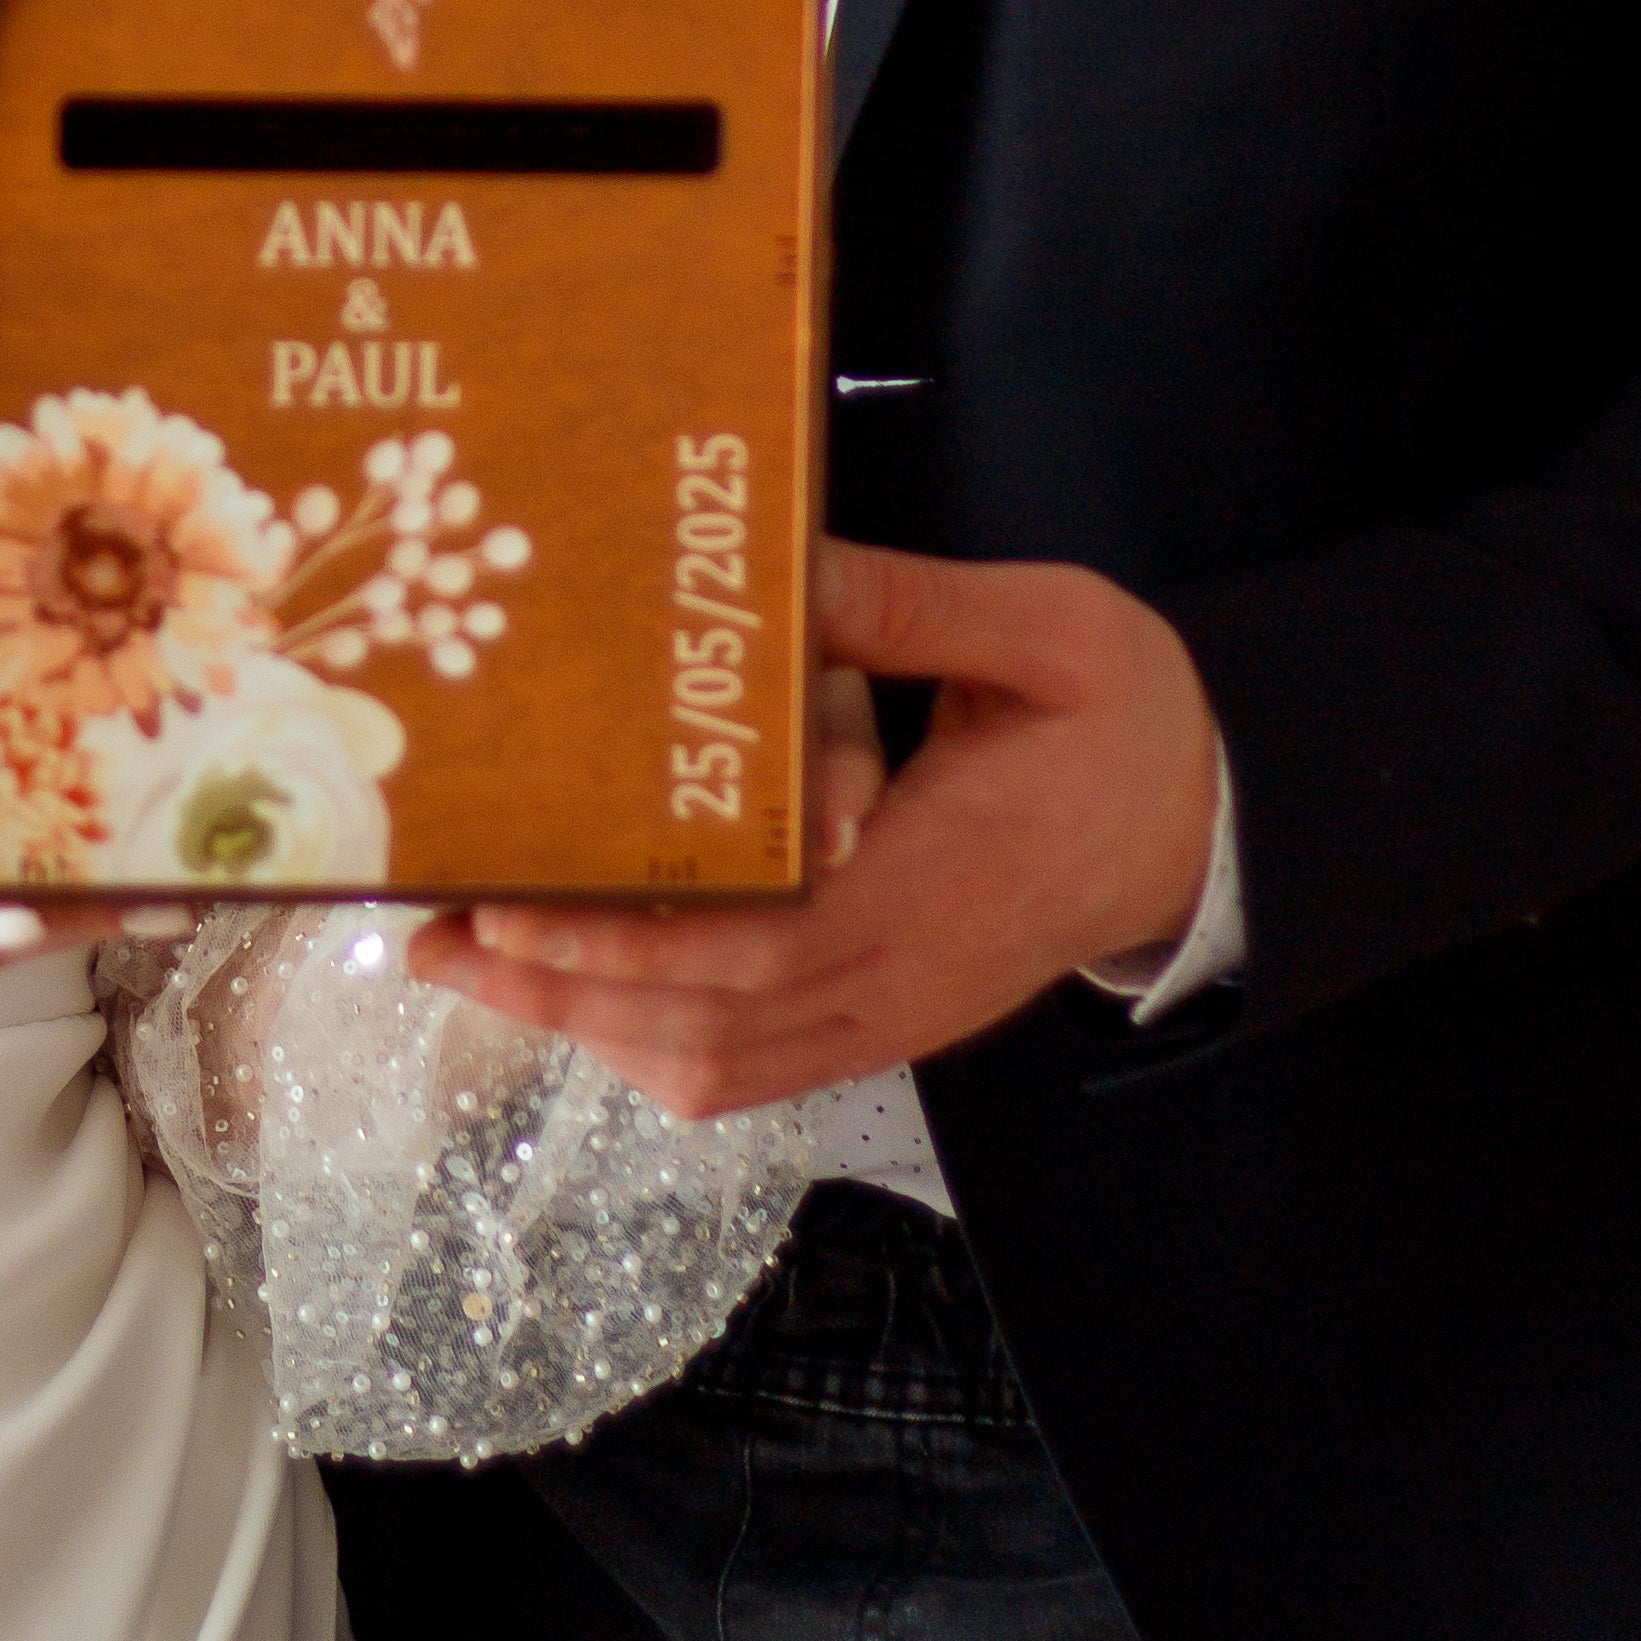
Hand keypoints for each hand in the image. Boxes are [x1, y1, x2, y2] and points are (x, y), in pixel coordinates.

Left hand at [410, 536, 1220, 1120]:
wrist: (1207, 834)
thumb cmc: (1131, 725)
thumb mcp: (1055, 635)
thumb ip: (917, 605)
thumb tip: (787, 570)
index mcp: (933, 881)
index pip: (755, 942)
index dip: (624, 939)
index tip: (509, 904)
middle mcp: (898, 975)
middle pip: (704, 1021)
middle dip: (558, 986)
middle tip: (432, 934)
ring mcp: (890, 1014)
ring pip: (717, 1063)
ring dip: (587, 1024)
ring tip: (468, 959)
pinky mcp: (885, 1021)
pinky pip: (753, 1070)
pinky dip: (653, 1046)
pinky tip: (578, 995)